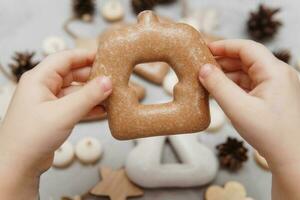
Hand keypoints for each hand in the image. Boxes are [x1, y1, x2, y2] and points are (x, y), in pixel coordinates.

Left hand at [0, 49, 111, 199]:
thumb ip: (88, 96)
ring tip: (112, 96)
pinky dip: (88, 107)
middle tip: (113, 79)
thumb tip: (108, 81)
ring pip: (75, 91)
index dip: (86, 56)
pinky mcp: (54, 116)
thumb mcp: (64, 113)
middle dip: (93, 77)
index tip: (105, 57)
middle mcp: (43, 87)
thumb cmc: (31, 137)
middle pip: (72, 74)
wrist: (18, 165)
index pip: (65, 58)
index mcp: (39, 79)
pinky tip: (103, 111)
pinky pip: (75, 105)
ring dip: (93, 94)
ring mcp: (49, 102)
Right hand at [199, 39, 299, 199]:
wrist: (292, 158)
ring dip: (228, 75)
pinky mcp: (274, 97)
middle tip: (202, 66)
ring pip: (248, 72)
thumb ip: (218, 86)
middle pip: (246, 59)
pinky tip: (221, 91)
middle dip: (223, 61)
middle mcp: (278, 75)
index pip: (247, 48)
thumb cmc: (270, 134)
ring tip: (208, 80)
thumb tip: (203, 69)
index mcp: (274, 72)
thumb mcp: (238, 108)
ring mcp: (277, 86)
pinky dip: (235, 86)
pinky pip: (251, 85)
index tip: (205, 48)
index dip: (224, 46)